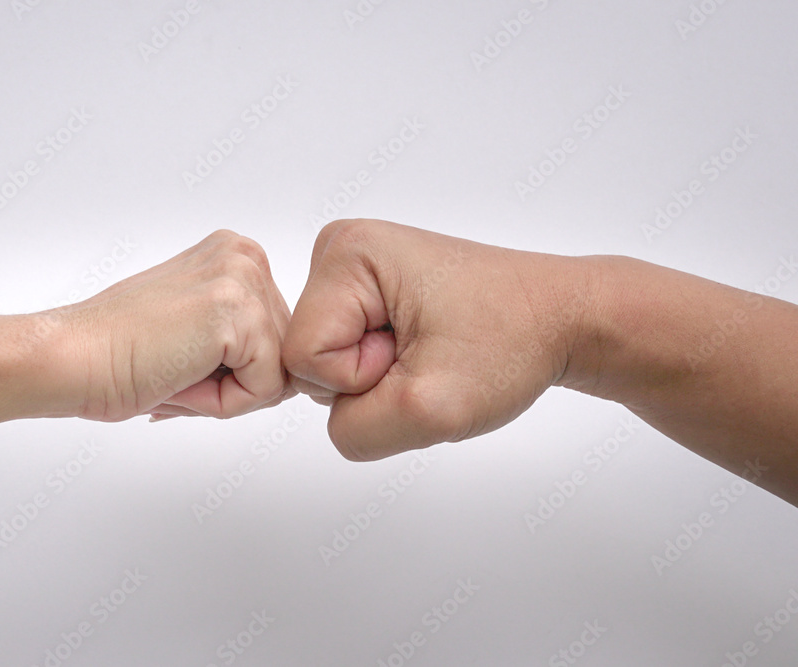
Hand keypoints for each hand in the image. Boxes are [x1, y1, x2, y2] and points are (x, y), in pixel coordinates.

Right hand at [52, 230, 293, 421]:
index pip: (277, 338)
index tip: (179, 358)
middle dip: (235, 383)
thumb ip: (245, 337)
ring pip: (278, 376)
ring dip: (228, 395)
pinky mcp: (240, 314)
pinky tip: (178, 378)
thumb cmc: (117, 354)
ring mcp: (244, 281)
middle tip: (173, 370)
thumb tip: (294, 377)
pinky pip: (266, 390)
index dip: (234, 371)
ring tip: (175, 372)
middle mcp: (246, 256)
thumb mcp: (197, 329)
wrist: (70, 358)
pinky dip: (224, 404)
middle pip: (284, 355)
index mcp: (236, 255)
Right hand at [282, 219, 589, 460]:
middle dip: (369, 378)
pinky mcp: (366, 288)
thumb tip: (334, 420)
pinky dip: (385, 368)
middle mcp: (341, 248)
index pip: (304, 357)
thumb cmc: (511, 343)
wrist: (559, 318)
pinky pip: (344, 354)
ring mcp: (353, 268)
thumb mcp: (430, 408)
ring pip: (325, 362)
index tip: (420, 354)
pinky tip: (425, 348)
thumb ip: (355, 431)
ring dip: (380, 377)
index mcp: (348, 253)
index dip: (361, 378)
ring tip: (431, 350)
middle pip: (308, 357)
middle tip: (429, 356)